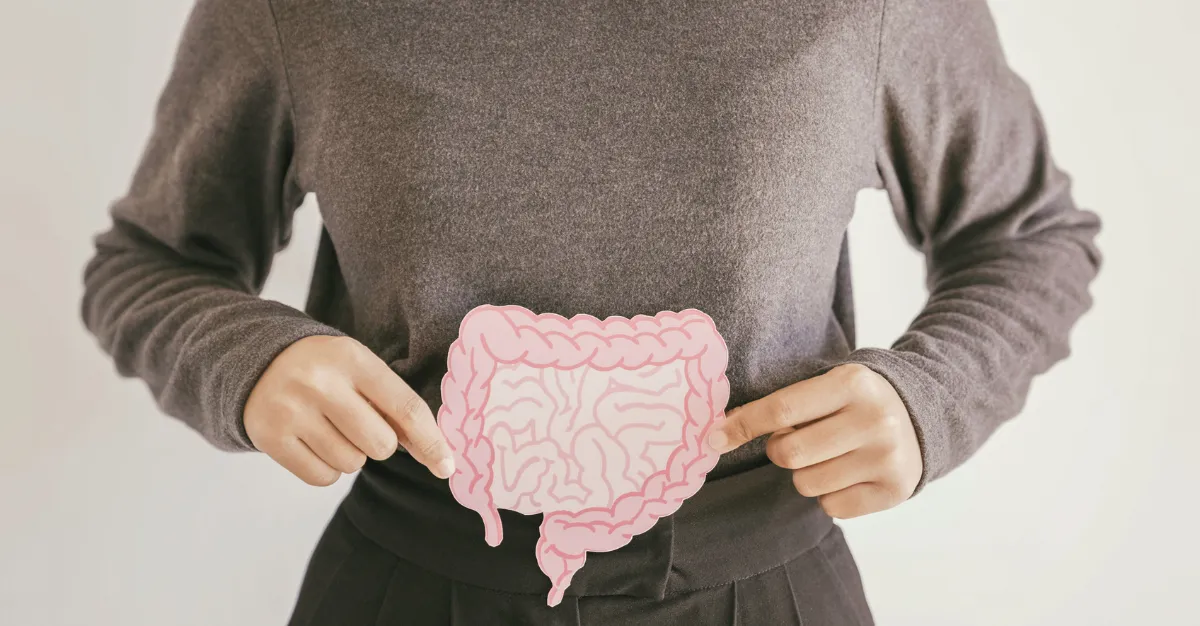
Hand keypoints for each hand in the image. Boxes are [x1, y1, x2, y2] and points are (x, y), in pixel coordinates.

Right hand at [244, 335, 454, 485]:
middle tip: (359, 424)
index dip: (431, 441)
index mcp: (352, 358)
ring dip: (351, 455)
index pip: (405, 407)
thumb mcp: (360, 369)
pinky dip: (328, 468)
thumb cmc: (326, 371)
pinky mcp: (271, 438)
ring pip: (352, 463)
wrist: (258, 363)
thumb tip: (436, 455)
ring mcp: (292, 411)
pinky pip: (323, 477)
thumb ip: (395, 406)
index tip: (447, 466)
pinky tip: (315, 442)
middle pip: (381, 444)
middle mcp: (320, 383)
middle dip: (380, 443)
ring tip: (331, 428)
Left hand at [709, 364, 921, 518]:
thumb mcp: (828, 386)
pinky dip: (830, 495)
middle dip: (780, 451)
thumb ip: (783, 404)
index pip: (781, 409)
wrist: (920, 416)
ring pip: (806, 484)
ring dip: (806, 474)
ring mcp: (887, 457)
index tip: (712, 438)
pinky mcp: (895, 490)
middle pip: (789, 453)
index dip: (742, 425)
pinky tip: (849, 473)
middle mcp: (874, 419)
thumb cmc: (854, 402)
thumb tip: (720, 430)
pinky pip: (831, 507)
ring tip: (830, 455)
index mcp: (851, 383)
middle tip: (797, 441)